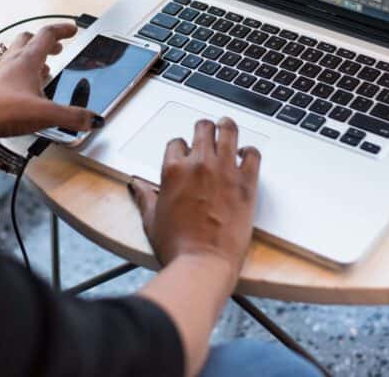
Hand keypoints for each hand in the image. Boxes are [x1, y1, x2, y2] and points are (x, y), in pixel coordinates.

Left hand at [0, 23, 101, 140]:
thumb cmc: (1, 111)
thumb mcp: (46, 114)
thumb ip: (72, 117)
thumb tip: (92, 119)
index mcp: (27, 60)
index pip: (47, 34)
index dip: (62, 30)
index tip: (72, 29)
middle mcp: (10, 61)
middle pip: (28, 39)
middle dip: (44, 42)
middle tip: (56, 48)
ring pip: (14, 53)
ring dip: (29, 56)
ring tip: (40, 69)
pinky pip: (3, 71)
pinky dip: (15, 73)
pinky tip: (19, 89)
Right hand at [129, 118, 260, 280]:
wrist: (203, 263)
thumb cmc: (177, 245)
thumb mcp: (151, 219)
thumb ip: (144, 196)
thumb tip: (135, 185)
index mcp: (173, 169)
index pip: (177, 142)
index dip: (181, 147)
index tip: (185, 154)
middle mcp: (199, 164)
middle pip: (203, 128)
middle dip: (204, 128)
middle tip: (207, 131)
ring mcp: (224, 171)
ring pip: (228, 131)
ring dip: (227, 127)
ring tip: (227, 126)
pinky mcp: (246, 183)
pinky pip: (253, 154)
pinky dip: (250, 151)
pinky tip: (246, 154)